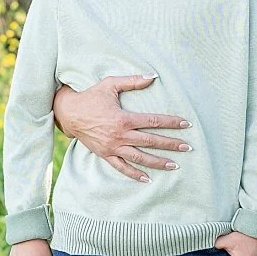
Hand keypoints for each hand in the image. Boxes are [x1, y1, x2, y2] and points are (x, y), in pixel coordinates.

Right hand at [51, 68, 188, 175]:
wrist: (70, 113)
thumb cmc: (91, 97)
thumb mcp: (111, 84)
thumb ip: (133, 81)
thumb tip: (153, 76)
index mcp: (124, 118)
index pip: (154, 121)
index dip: (171, 123)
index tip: (186, 125)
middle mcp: (121, 135)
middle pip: (151, 141)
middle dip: (170, 145)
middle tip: (187, 148)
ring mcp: (113, 147)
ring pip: (140, 158)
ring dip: (158, 162)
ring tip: (173, 165)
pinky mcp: (106, 154)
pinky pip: (122, 167)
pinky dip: (134, 174)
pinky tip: (147, 179)